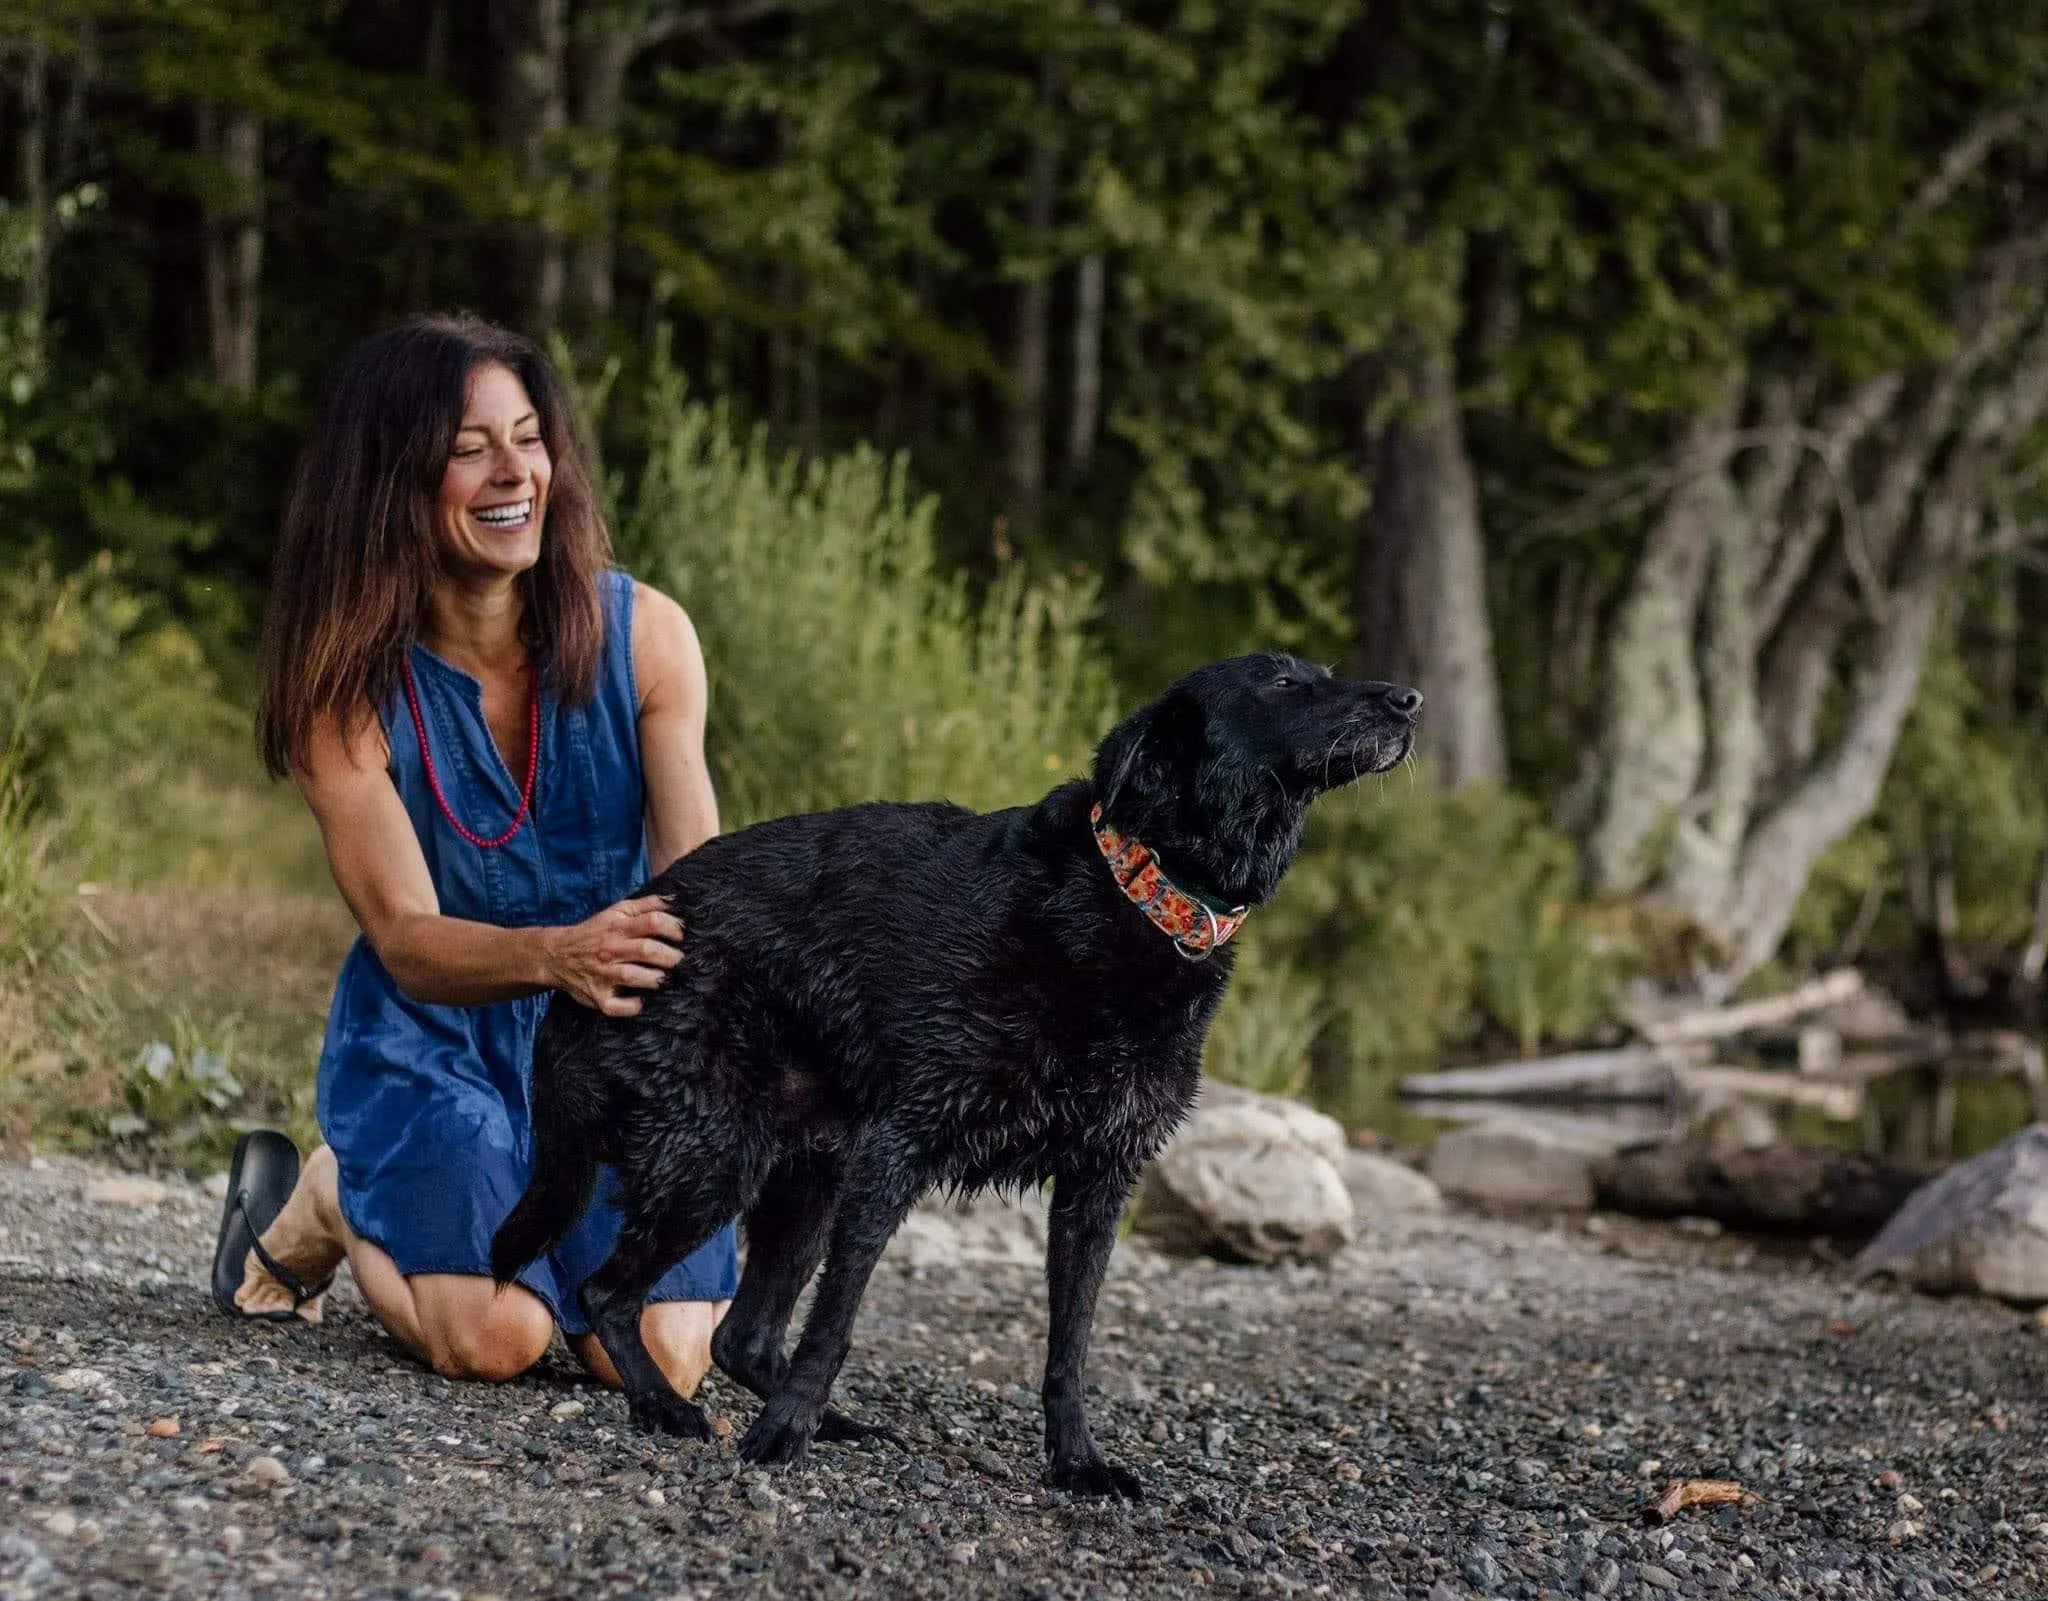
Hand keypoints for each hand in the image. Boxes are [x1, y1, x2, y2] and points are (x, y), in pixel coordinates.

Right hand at [545, 894, 683, 1016]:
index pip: (652, 922)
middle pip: (646, 950)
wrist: (557, 955)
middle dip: (670, 956)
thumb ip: (646, 904)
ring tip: (665, 979)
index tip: (683, 936)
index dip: (674, 928)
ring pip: (633, 976)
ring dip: (655, 979)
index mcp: (619, 927)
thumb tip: (674, 899)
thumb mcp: (617, 911)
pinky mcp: (598, 997)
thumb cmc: (595, 932)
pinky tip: (642, 1002)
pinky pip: (617, 1006)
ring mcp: (603, 975)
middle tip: (680, 961)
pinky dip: (632, 1006)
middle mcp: (611, 950)